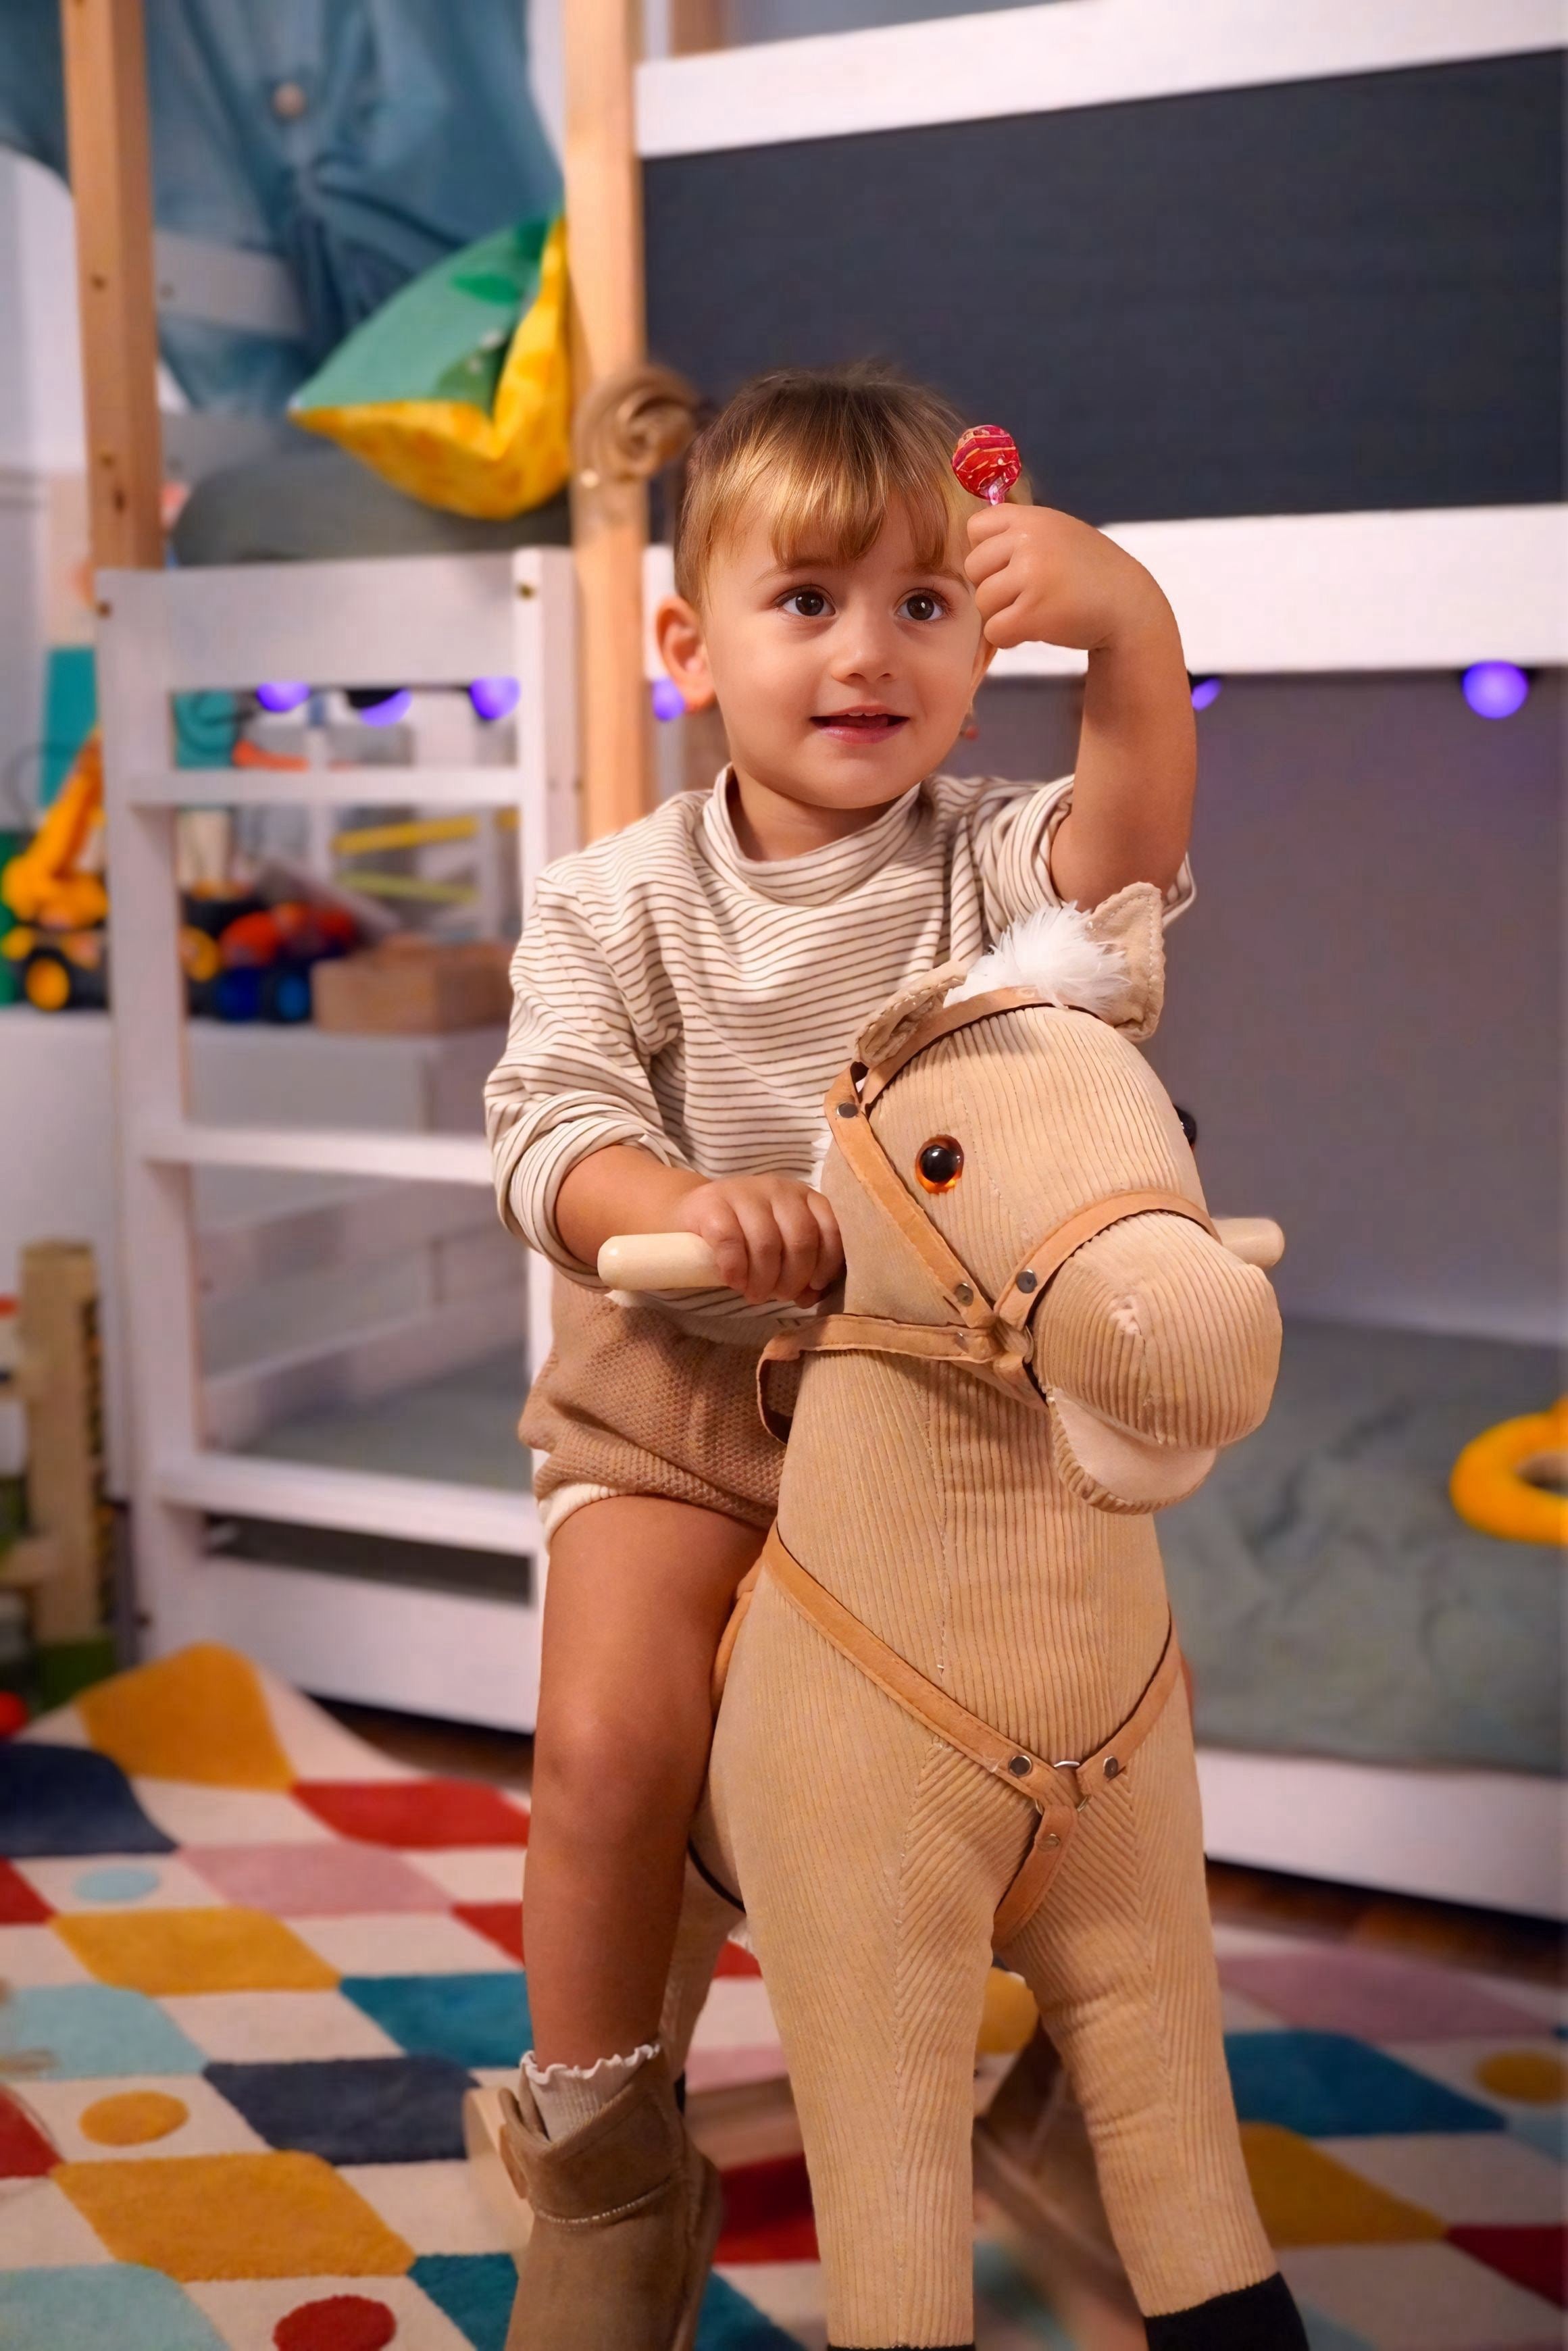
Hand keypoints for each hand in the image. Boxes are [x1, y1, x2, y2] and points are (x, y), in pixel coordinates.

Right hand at [675, 1175, 841, 1306]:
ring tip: (754, 1294)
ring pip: (767, 1243)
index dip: (826, 1264)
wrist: (693, 1214)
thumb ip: (801, 1269)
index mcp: (803, 1197)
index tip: (812, 1287)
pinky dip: (735, 1269)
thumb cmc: (744, 1236)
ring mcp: (744, 1192)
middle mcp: (779, 1189)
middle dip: (793, 1278)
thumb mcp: (780, 1247)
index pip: (829, 1229)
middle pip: (800, 1239)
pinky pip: (730, 1241)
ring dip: (763, 1280)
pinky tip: (733, 1281)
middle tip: (778, 1296)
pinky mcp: (712, 1203)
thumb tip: (810, 1298)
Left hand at [964, 505, 1170, 654]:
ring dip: (1003, 614)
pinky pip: (994, 630)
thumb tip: (969, 534)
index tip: (1011, 567)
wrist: (1129, 604)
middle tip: (1025, 595)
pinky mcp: (1033, 613)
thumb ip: (1019, 532)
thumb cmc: (1088, 572)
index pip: (976, 528)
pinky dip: (1009, 638)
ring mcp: (1032, 576)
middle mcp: (1030, 541)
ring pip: (983, 601)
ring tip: (1035, 611)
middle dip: (993, 587)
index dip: (987, 553)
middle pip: (973, 568)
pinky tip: (1035, 630)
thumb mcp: (1057, 533)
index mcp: (1032, 518)